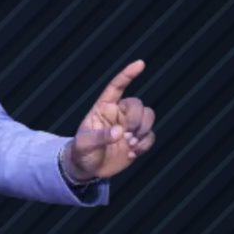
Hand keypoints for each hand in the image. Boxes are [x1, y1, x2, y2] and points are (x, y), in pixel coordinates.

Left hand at [66, 59, 155, 181]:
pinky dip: (145, 145)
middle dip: (137, 120)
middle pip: (138, 104)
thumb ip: (100, 137)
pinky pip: (151, 135)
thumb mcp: (84, 144)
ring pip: (149, 116)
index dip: (128, 74)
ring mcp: (129, 126)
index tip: (140, 64)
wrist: (88, 169)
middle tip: (127, 137)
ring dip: (144, 131)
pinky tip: (132, 154)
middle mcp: (119, 113)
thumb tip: (119, 133)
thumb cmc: (82, 151)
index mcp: (103, 107)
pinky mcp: (137, 139)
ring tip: (130, 145)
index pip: (116, 86)